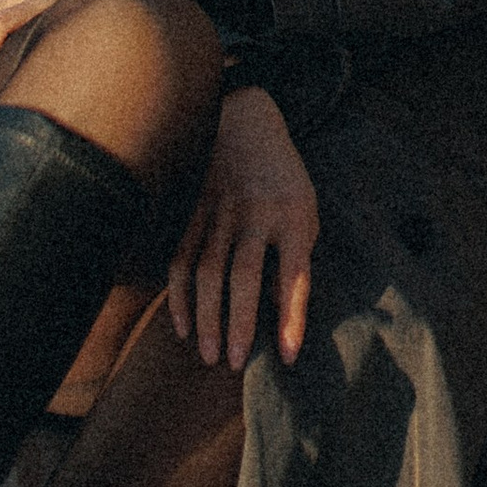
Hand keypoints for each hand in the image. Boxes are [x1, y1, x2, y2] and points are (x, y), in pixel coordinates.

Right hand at [168, 87, 318, 367]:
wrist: (247, 122)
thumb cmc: (285, 179)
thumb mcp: (306, 210)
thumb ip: (296, 256)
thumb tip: (282, 312)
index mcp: (295, 215)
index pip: (295, 274)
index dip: (292, 317)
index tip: (288, 357)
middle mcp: (257, 214)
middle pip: (244, 276)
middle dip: (239, 322)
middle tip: (235, 364)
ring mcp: (221, 212)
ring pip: (209, 271)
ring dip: (207, 316)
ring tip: (208, 354)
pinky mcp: (196, 212)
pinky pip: (183, 257)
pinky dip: (180, 294)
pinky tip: (182, 325)